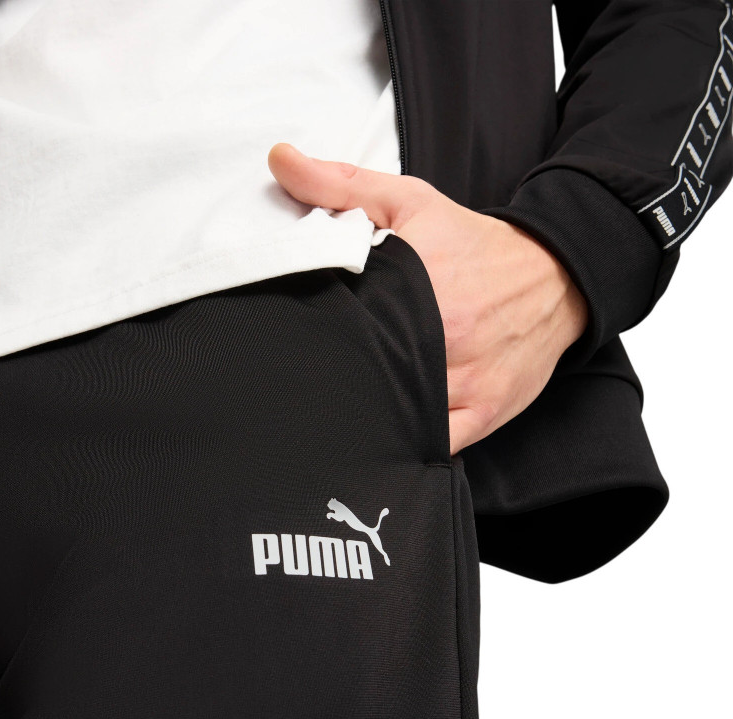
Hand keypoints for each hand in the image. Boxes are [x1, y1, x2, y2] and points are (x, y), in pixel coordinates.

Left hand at [267, 142, 588, 454]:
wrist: (554, 275)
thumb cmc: (473, 245)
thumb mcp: (409, 202)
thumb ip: (339, 186)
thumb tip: (279, 160)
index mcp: (416, 286)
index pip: (342, 329)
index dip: (310, 345)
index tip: (289, 348)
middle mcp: (441, 339)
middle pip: (365, 379)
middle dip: (333, 384)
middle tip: (305, 386)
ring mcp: (462, 383)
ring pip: (396, 417)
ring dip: (365, 418)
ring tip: (336, 415)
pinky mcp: (481, 413)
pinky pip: (431, 442)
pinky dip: (404, 443)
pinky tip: (379, 437)